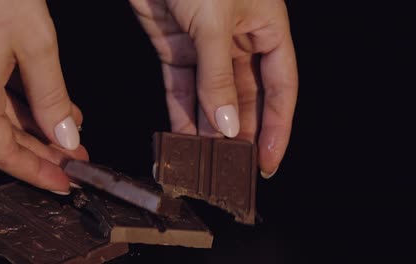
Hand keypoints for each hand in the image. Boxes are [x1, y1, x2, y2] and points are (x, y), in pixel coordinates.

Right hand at [0, 0, 86, 192]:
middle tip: (76, 162)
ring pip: (3, 121)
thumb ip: (52, 97)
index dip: (35, 173)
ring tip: (74, 137)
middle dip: (44, 155)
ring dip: (39, 132)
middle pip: (3, 140)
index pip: (3, 153)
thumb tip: (67, 136)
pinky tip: (56, 110)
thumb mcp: (38, 45)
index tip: (64, 183)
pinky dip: (30, 109)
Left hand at [130, 0, 297, 177]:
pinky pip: (183, 89)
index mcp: (267, 29)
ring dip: (210, 129)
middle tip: (234, 165)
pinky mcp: (177, 49)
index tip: (269, 159)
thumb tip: (228, 122)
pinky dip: (183, 113)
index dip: (277, 126)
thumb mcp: (215, 22)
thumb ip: (220, 76)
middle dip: (241, 133)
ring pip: (213, 98)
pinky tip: (184, 136)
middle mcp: (240, 41)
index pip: (280, 88)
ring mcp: (207, 48)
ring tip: (207, 159)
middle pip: (246, 98)